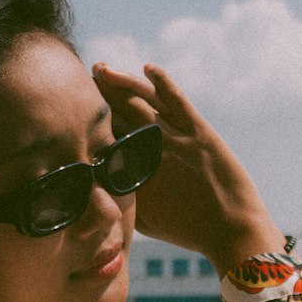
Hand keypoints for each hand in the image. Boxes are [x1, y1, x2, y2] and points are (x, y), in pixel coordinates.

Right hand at [92, 61, 284, 276]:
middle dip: (95, 94)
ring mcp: (174, 138)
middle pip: (114, 113)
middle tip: (80, 80)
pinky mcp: (199, 130)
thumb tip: (100, 189)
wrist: (231, 231)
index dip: (84, 122)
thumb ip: (121, 202)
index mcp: (130, 174)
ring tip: (100, 69)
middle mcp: (148, 151)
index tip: (69, 109)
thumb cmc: (188, 232)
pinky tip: (147, 69)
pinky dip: (160, 81)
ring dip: (118, 81)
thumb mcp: (144, 223)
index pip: (100, 140)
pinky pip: (174, 98)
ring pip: (139, 101)